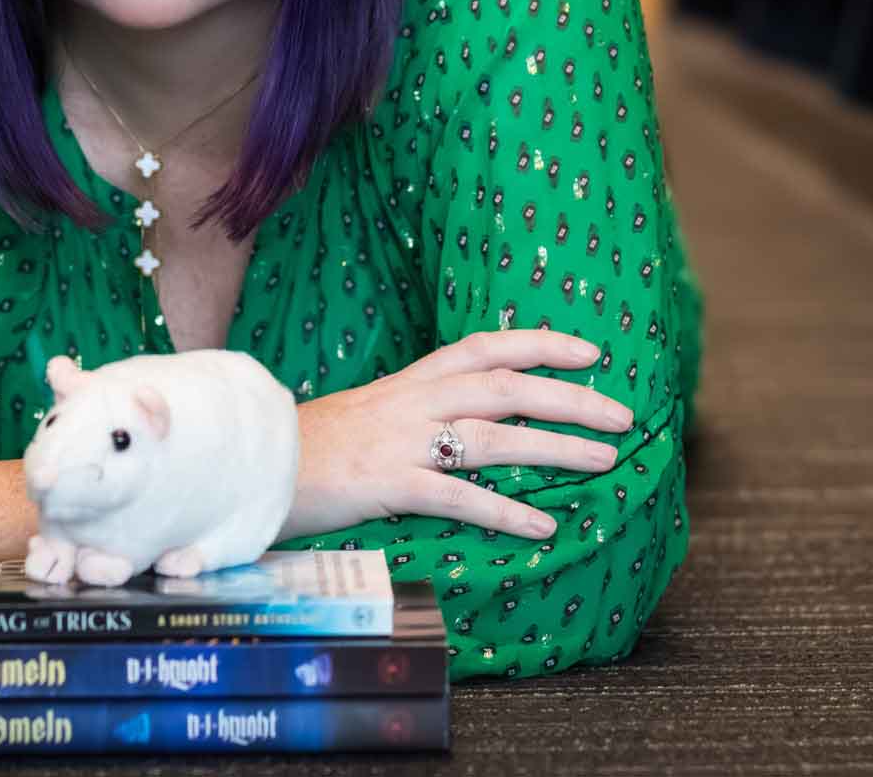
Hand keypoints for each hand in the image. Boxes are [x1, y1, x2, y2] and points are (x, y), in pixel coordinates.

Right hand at [279, 329, 633, 542]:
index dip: (541, 344)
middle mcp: (412, 401)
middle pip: (506, 389)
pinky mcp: (387, 485)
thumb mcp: (368, 414)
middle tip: (622, 415)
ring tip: (605, 463)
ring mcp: (401, 442)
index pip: (486, 347)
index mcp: (409, 381)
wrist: (250, 463)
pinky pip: (457, 497)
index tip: (591, 350)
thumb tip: (468, 422)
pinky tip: (543, 527)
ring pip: (494, 437)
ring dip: (554, 449)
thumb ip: (416, 412)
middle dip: (569, 399)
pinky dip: (505, 511)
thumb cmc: (309, 446)